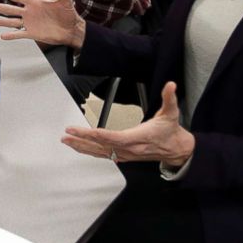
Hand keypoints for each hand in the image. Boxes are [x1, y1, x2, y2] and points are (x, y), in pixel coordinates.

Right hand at [0, 0, 85, 48]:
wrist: (71, 29)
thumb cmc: (68, 13)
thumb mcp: (65, 1)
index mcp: (34, 2)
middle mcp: (29, 12)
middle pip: (9, 9)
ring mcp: (29, 23)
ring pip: (11, 21)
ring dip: (0, 21)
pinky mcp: (32, 33)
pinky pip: (20, 34)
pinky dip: (12, 35)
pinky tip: (3, 36)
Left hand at [62, 82, 194, 167]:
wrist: (175, 149)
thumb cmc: (170, 132)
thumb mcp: (171, 112)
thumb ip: (169, 97)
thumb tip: (171, 86)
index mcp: (138, 137)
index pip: (115, 137)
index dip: (99, 135)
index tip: (86, 131)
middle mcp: (129, 148)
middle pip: (102, 145)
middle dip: (83, 139)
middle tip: (67, 134)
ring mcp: (125, 154)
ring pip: (99, 152)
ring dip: (82, 146)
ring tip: (67, 141)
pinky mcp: (123, 156)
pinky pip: (103, 155)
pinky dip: (89, 151)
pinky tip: (80, 148)